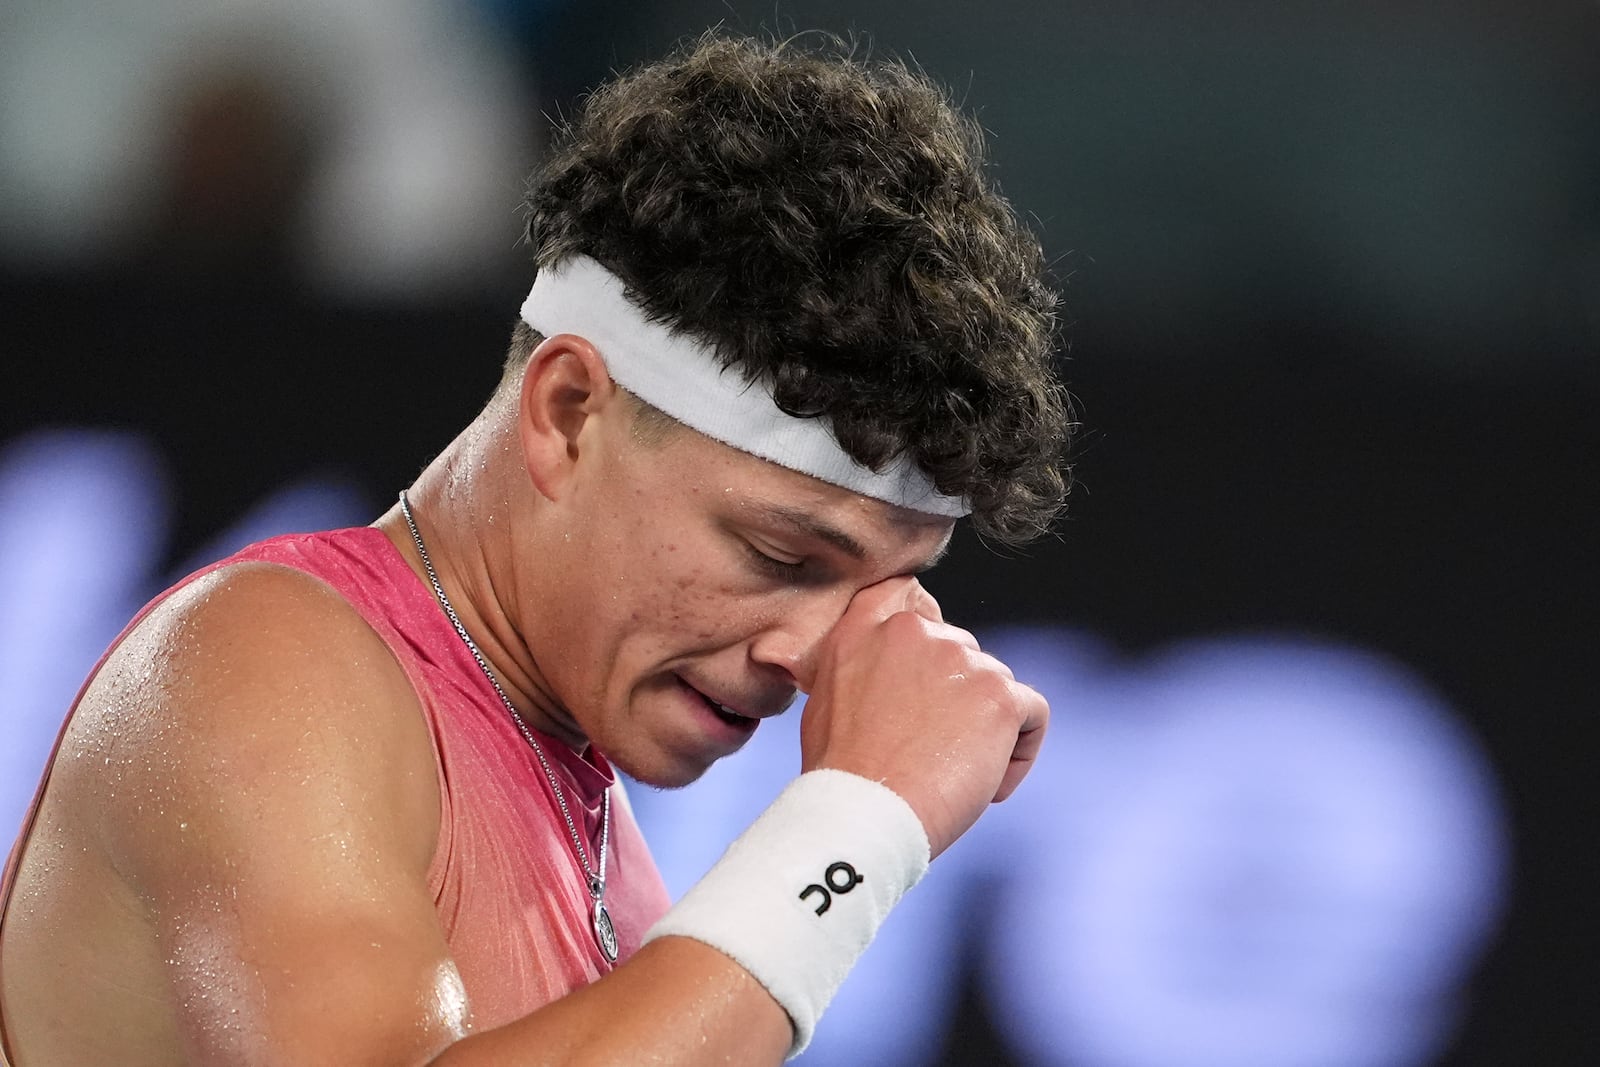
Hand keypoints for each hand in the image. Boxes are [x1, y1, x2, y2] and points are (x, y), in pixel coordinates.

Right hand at [798, 577, 1047, 859]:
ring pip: (996, 686)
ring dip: (985, 731)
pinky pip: (1032, 715)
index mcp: (866, 627)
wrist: (862, 812)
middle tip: (932, 753)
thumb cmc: (840, 774)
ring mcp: (961, 660)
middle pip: (961, 653)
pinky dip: (1019, 753)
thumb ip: (858, 665)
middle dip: (955, 699)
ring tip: (953, 779)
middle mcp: (915, 631)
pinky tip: (988, 787)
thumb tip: (887, 672)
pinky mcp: (999, 696)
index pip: (905, 594)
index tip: (923, 677)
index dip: (923, 634)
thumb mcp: (824, 697)